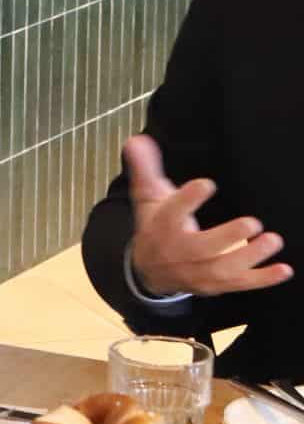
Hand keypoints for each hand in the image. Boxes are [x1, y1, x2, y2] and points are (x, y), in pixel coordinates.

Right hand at [124, 134, 291, 296]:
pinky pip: (239, 284)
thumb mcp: (148, 198)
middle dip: (228, 236)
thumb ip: (147, 168)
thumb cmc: (156, 226)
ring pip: (223, 268)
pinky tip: (284, 269)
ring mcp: (198, 272)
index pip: (172, 213)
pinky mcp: (215, 284)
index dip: (188, 199)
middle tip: (252, 223)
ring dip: (250, 257)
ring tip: (274, 240)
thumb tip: (138, 139)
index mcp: (162, 227)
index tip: (207, 184)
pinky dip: (262, 279)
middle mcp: (179, 252)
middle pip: (202, 248)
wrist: (149, 271)